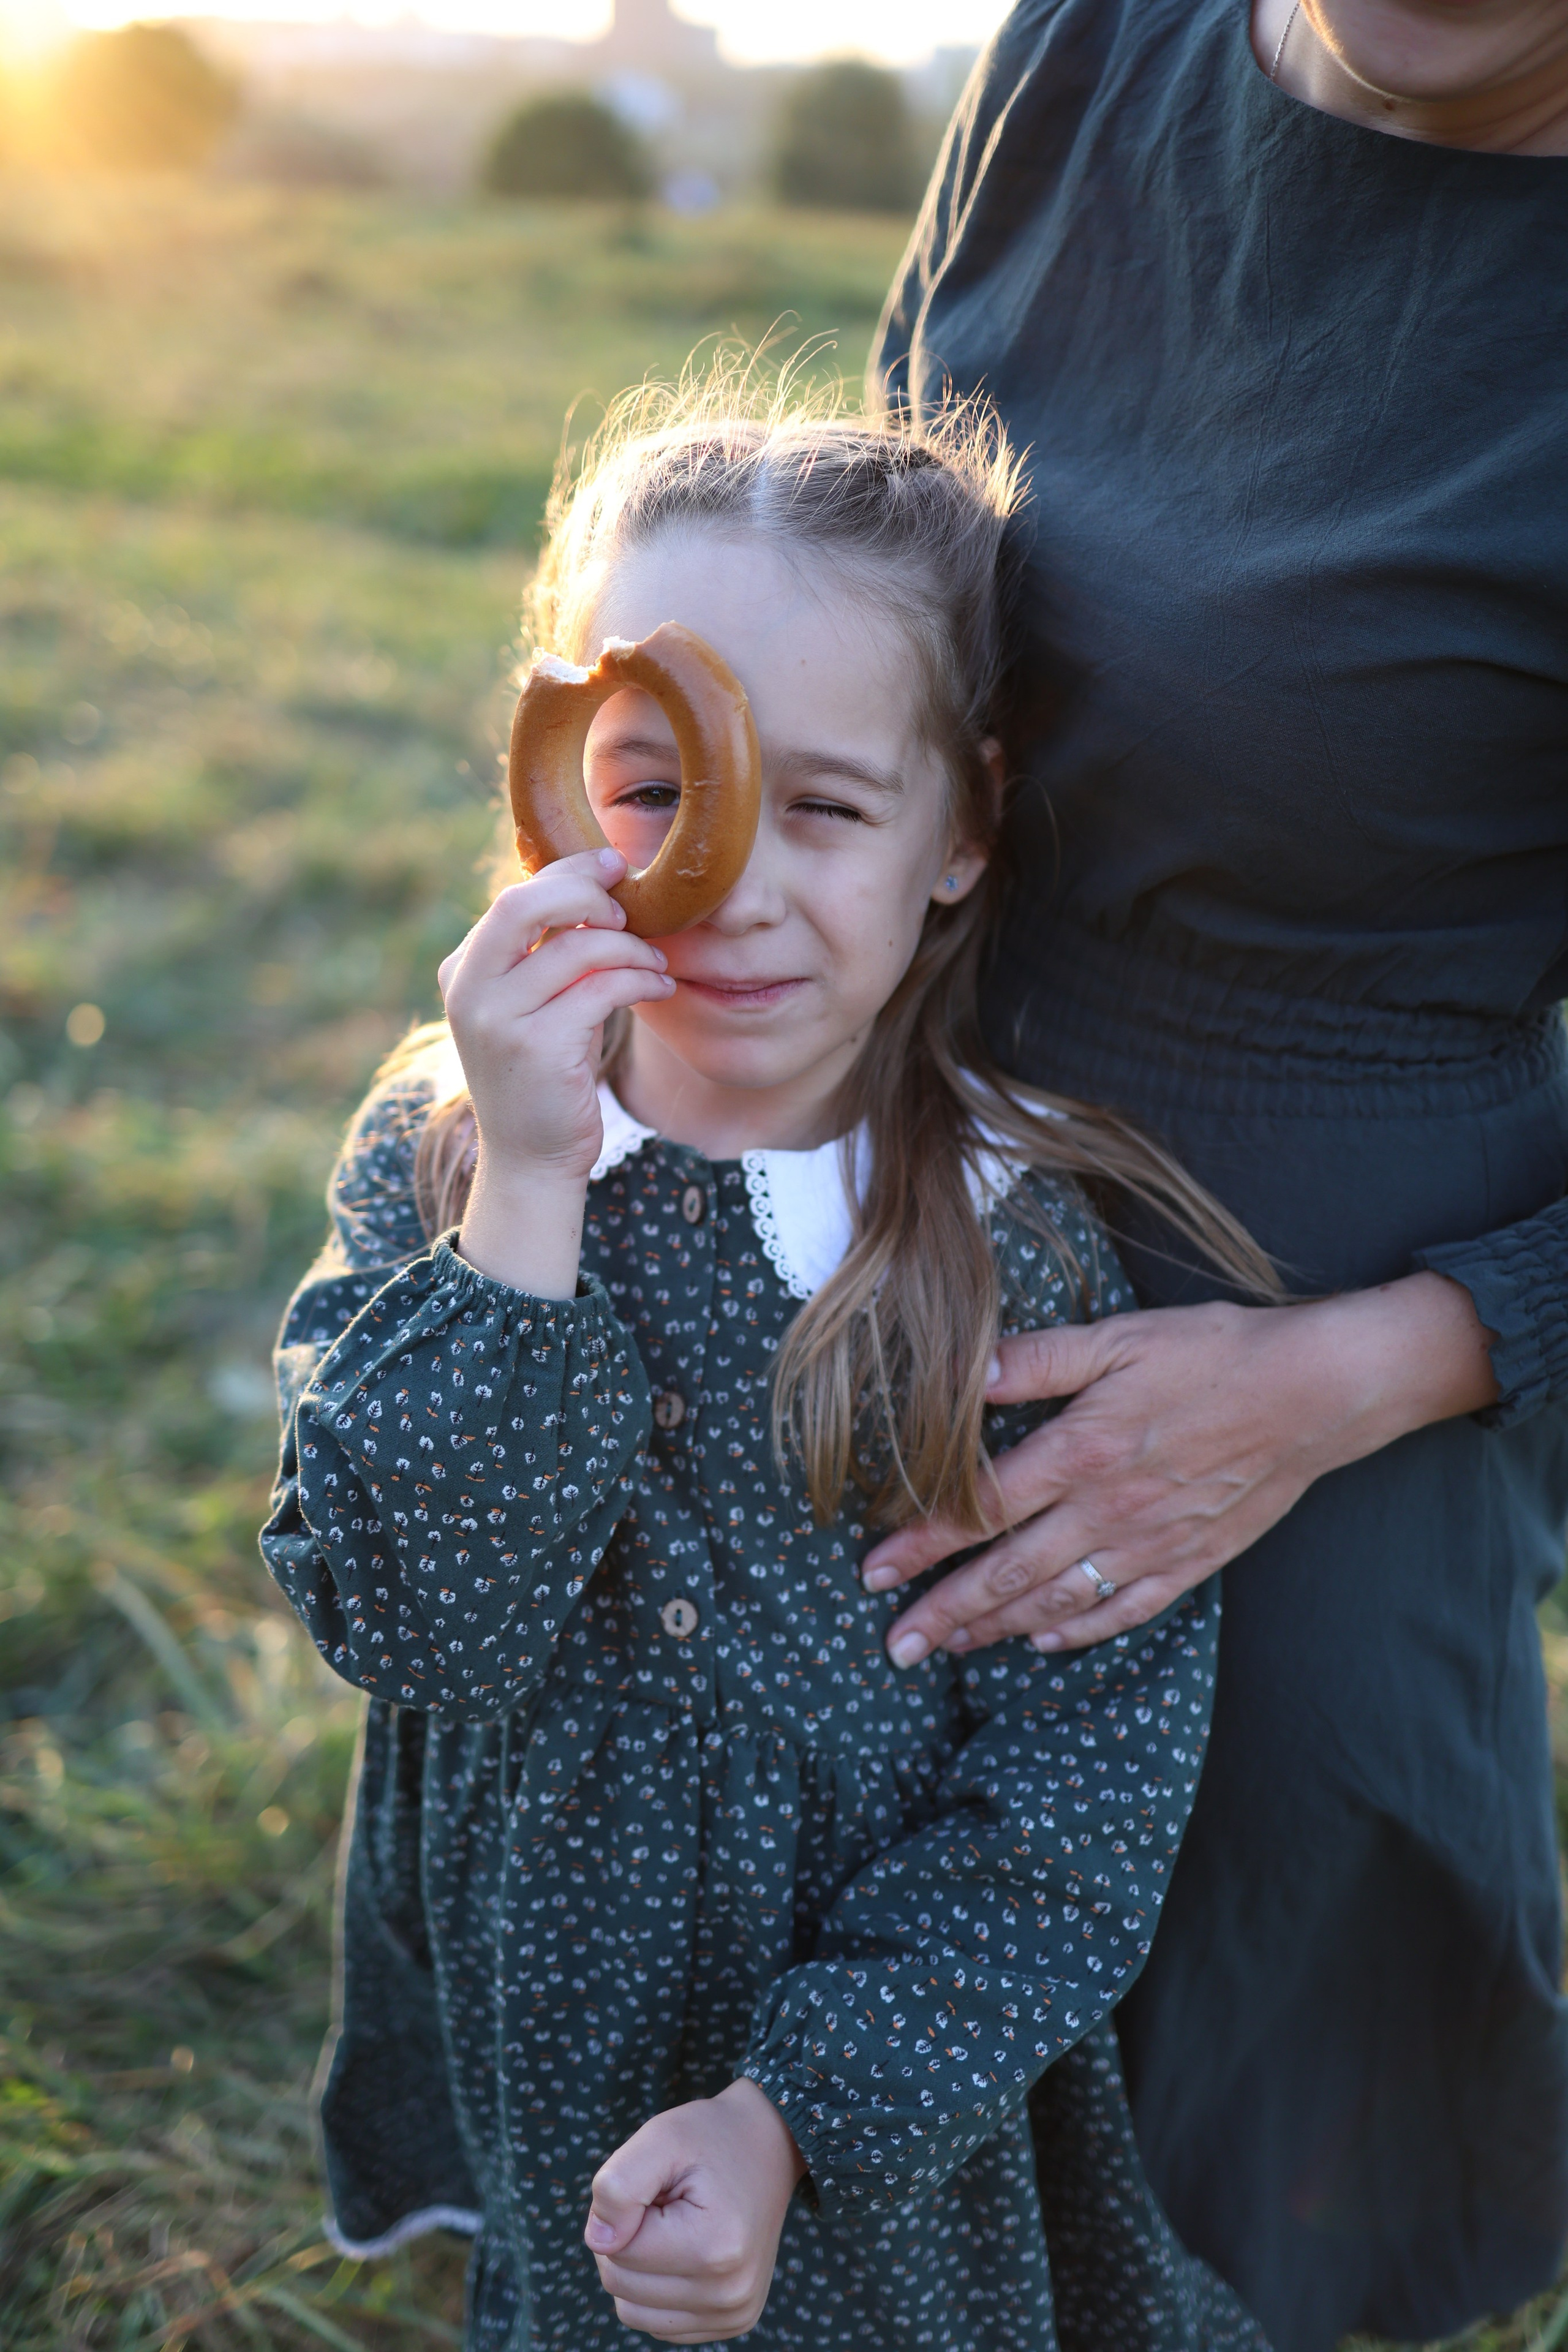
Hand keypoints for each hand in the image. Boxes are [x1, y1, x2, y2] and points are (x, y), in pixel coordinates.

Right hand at [437, 848, 673, 1294]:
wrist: (533, 1158)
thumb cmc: (546, 1074)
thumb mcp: (536, 1005)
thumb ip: (548, 952)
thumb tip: (595, 886)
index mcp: (463, 969)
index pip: (514, 898)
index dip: (568, 873)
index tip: (612, 864)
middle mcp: (469, 988)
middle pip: (525, 904)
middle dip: (587, 893)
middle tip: (630, 911)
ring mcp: (497, 1018)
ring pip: (578, 948)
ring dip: (632, 949)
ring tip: (658, 966)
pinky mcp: (538, 1047)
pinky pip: (602, 988)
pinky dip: (640, 980)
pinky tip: (660, 988)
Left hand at [585, 2078, 805, 2342]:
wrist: (769, 2145)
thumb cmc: (710, 2139)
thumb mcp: (660, 2138)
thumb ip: (618, 2186)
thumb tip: (598, 2241)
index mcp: (714, 2248)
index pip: (617, 2252)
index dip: (620, 2212)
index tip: (653, 2185)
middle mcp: (729, 2293)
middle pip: (621, 2285)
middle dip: (626, 2239)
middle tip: (662, 2202)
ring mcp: (733, 2313)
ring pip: (632, 2311)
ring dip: (638, 2267)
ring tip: (672, 2226)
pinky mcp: (733, 2322)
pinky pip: (659, 2322)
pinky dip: (656, 2288)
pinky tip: (683, 2251)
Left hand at [862, 1274, 1498, 1660]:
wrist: (1318, 1391)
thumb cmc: (1215, 1353)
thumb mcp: (1120, 1336)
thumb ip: (1039, 1360)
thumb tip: (966, 1377)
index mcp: (1085, 1450)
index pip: (982, 1508)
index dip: (922, 1542)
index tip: (874, 1572)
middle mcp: (1111, 1509)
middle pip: (1008, 1572)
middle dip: (944, 1612)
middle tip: (893, 1647)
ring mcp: (1152, 1542)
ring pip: (1058, 1600)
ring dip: (996, 1628)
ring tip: (948, 1648)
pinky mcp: (1191, 1559)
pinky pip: (1124, 1609)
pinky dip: (1078, 1632)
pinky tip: (1043, 1642)